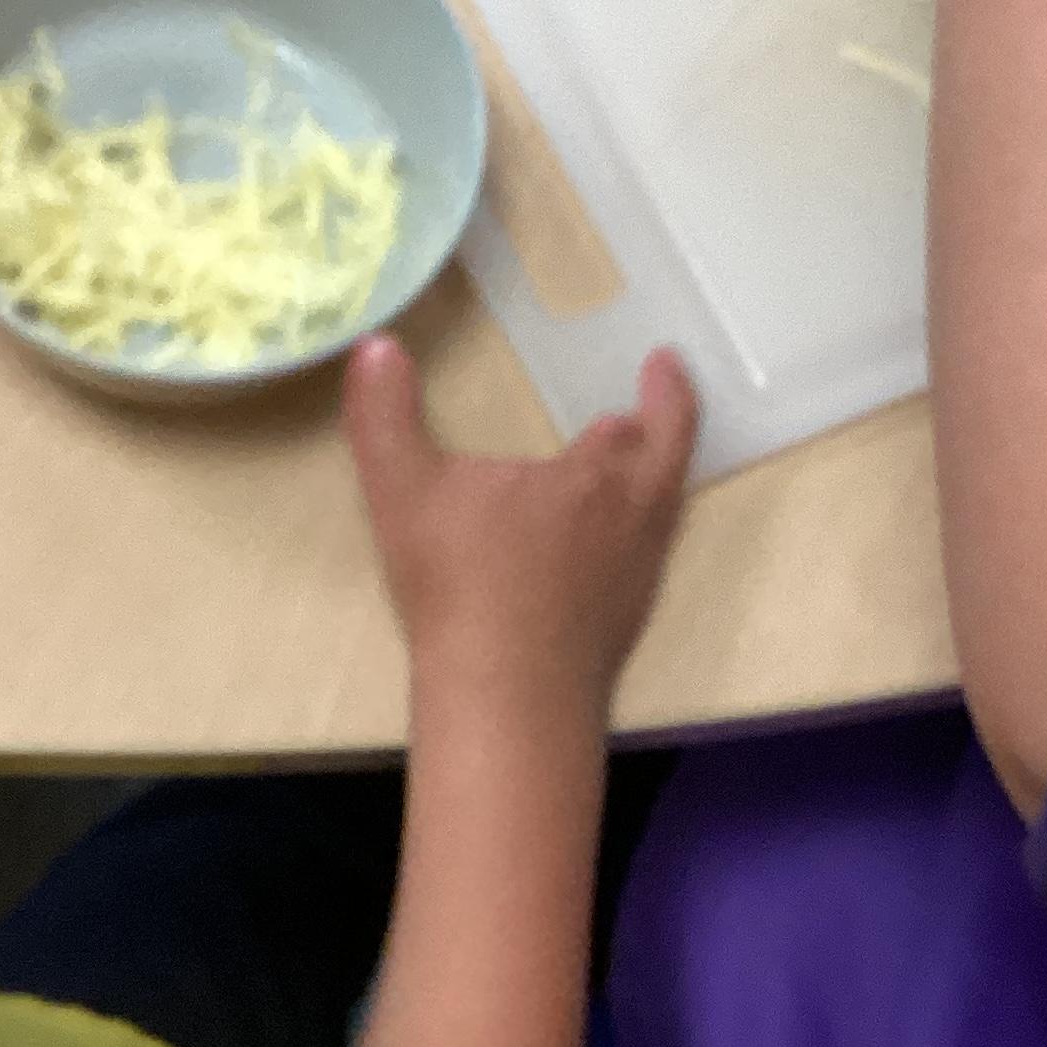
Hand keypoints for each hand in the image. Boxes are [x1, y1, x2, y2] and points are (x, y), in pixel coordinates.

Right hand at [341, 335, 698, 724]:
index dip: (665, 389)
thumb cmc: (462, 584)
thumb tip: (375, 345)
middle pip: (671, 464)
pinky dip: (630, 536)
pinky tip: (596, 551)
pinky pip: (641, 563)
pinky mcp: (624, 630)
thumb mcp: (404, 488)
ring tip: (624, 468)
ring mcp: (636, 582)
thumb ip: (385, 414)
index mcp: (599, 479)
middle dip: (668, 425)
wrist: (506, 701)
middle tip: (654, 401)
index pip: (650, 422)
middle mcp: (635, 524)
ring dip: (649, 481)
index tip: (664, 363)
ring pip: (660, 516)